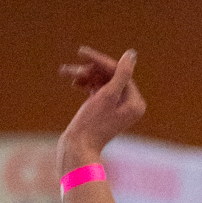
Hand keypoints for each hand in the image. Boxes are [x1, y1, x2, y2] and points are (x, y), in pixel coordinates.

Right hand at [56, 45, 145, 169]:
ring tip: (66, 73)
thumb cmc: (91, 124)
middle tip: (70, 70)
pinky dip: (86, 85)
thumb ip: (121, 74)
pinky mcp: (106, 110)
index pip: (119, 72)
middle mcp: (130, 105)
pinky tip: (74, 83)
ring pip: (102, 82)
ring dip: (84, 76)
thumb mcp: (107, 96)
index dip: (100, 62)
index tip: (81, 53)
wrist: (77, 149)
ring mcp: (118, 108)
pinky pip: (98, 90)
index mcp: (136, 103)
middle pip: (110, 76)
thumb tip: (131, 54)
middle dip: (90, 70)